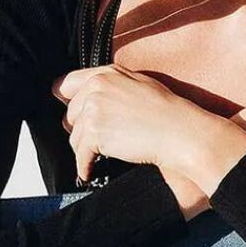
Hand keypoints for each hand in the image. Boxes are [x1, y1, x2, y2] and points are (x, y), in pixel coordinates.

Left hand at [50, 63, 215, 187]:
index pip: (67, 84)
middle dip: (81, 130)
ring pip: (74, 137)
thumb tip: (90, 96)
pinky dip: (84, 167)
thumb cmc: (167, 111)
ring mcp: (93, 111)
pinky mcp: (95, 134)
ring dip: (84, 150)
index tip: (72, 115)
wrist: (178, 132)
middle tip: (94, 141)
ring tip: (96, 158)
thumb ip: (110, 85)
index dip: (69, 102)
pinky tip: (91, 172)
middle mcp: (95, 89)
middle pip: (70, 115)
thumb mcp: (138, 83)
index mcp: (105, 74)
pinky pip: (80, 156)